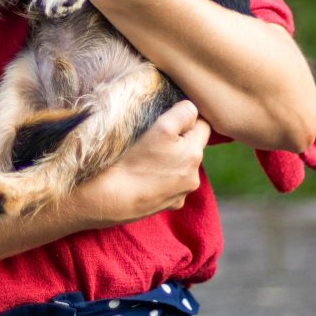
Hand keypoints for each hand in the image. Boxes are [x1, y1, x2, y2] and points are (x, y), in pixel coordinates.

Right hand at [70, 100, 209, 228]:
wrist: (112, 197)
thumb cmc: (135, 159)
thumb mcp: (161, 127)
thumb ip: (183, 113)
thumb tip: (193, 110)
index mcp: (194, 154)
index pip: (204, 126)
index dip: (187, 119)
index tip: (168, 120)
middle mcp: (194, 177)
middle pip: (193, 148)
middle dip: (179, 141)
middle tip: (155, 138)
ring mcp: (182, 193)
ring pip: (182, 166)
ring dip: (171, 160)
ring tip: (147, 157)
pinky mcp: (169, 205)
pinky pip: (171, 184)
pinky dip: (163, 178)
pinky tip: (146, 175)